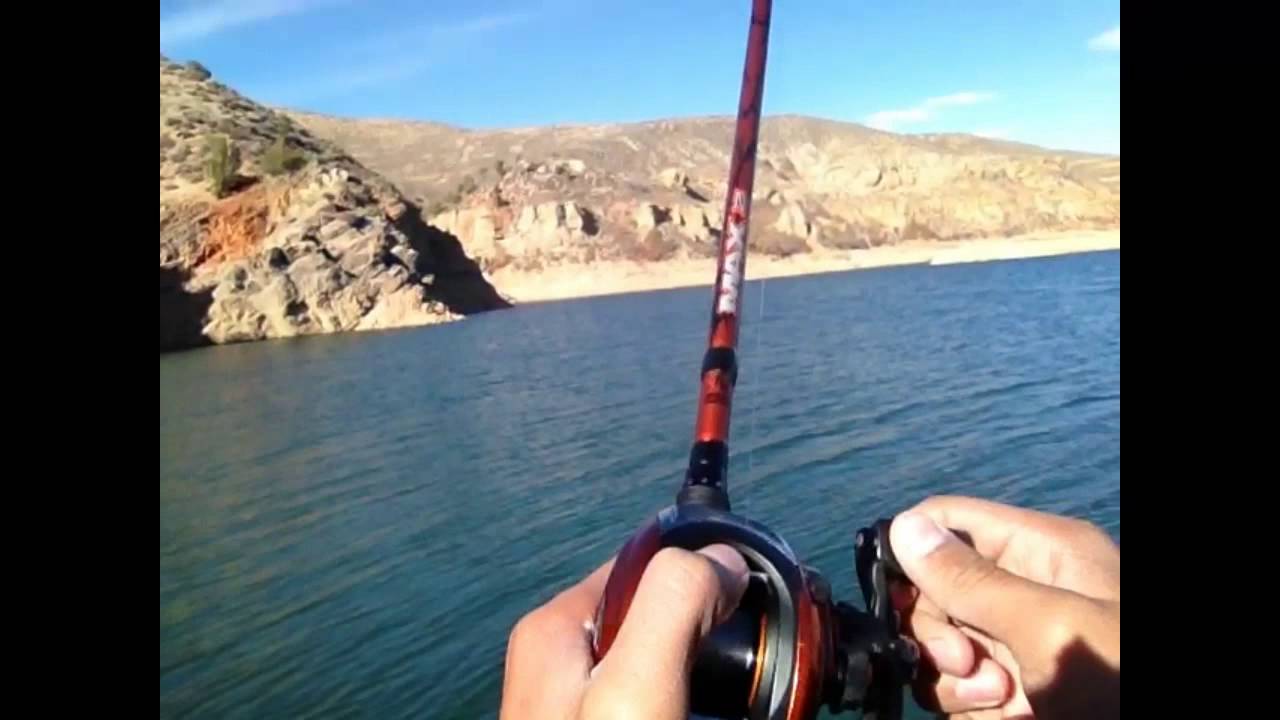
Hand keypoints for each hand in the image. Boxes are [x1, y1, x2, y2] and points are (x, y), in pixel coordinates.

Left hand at [500, 545, 748, 719]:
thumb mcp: (636, 684)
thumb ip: (674, 605)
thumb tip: (721, 556)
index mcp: (554, 628)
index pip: (642, 565)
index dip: (700, 572)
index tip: (748, 601)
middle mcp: (556, 661)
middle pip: (652, 613)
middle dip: (705, 631)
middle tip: (747, 669)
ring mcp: (570, 703)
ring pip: (656, 660)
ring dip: (702, 675)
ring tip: (736, 700)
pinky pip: (649, 700)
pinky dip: (685, 703)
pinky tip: (708, 715)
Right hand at [889, 496, 1119, 719]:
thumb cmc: (1127, 681)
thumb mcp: (1051, 627)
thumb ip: (973, 581)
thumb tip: (901, 528)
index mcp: (1041, 551)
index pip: (946, 522)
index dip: (912, 556)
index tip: (906, 602)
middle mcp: (1027, 592)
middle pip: (934, 592)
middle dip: (938, 635)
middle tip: (972, 667)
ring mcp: (1022, 646)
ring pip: (941, 651)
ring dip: (953, 683)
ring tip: (1004, 703)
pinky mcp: (1019, 694)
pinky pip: (961, 696)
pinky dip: (971, 714)